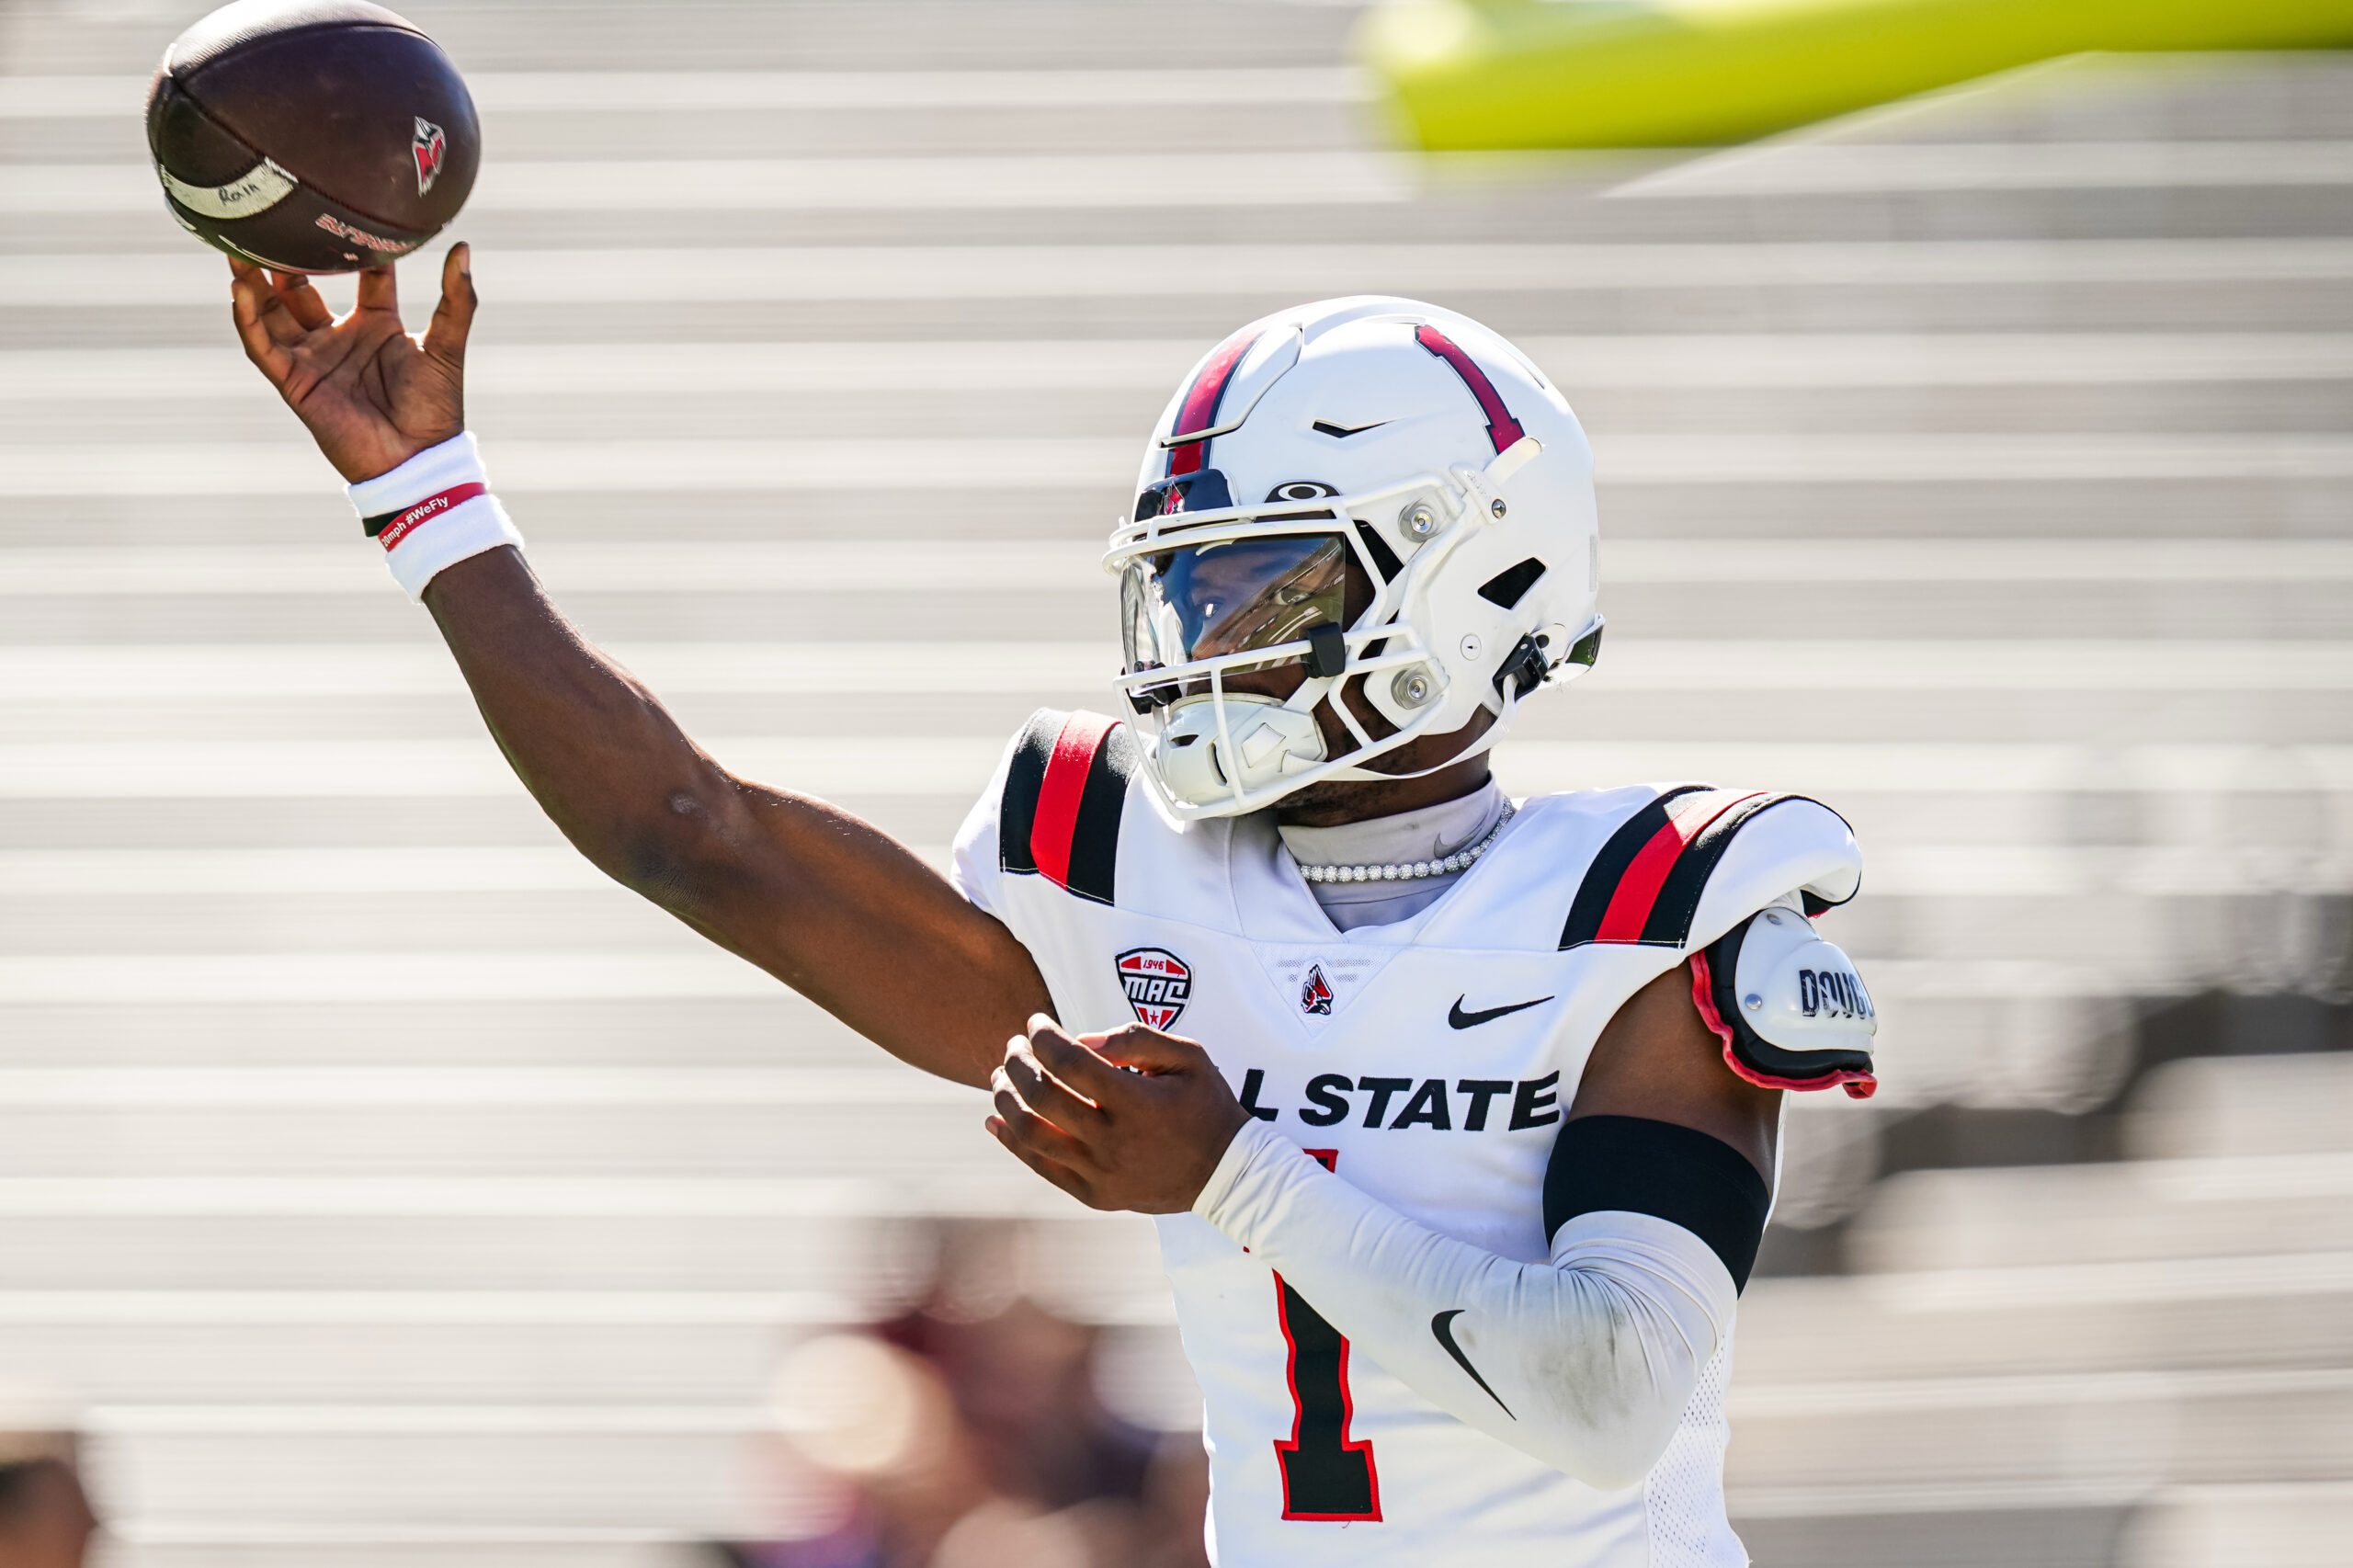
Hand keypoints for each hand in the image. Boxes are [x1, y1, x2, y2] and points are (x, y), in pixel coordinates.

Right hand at [226, 245, 475, 482]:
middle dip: (285, 258)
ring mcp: (314, 358)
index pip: (360, 276)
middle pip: (301, 289)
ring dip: (253, 281)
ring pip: (272, 312)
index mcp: (377, 325)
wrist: (417, 459)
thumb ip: (457, 300)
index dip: (349, 247)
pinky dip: (247, 318)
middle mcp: (340, 337)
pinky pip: (261, 345)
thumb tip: (463, 247)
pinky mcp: (294, 382)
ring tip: (238, 244)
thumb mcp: (447, 346)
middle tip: (272, 220)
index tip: (338, 211)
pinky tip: (238, 288)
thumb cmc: (436, 408)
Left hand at [987, 1014, 1251, 1213]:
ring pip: (1031, 1134)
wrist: (1227, 1175)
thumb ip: (1137, 1039)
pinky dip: (1011, 1142)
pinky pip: (1041, 1167)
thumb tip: (1082, 1038)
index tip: (1037, 1022)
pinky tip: (995, 1119)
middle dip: (1017, 1062)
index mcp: (1137, 1102)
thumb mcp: (1189, 1058)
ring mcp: (1102, 1173)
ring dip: (1006, 1100)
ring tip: (1000, 1077)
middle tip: (1014, 1045)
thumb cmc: (1207, 1106)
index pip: (1069, 1061)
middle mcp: (1114, 1141)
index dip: (1043, 1036)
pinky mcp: (1095, 1196)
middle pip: (1041, 1095)